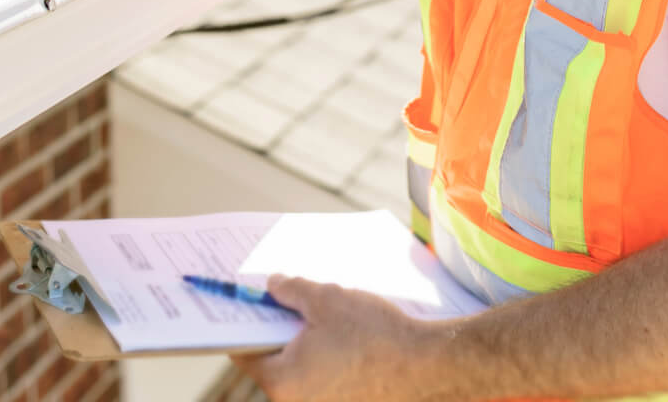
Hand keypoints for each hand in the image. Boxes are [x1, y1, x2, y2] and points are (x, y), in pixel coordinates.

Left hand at [232, 276, 449, 401]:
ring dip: (302, 341)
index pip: (245, 352)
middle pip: (273, 360)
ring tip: (314, 310)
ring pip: (300, 368)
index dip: (242, 323)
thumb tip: (272, 286)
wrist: (427, 365)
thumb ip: (289, 290)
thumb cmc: (372, 333)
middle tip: (278, 296)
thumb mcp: (324, 298)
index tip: (240, 303)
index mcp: (283, 382)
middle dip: (276, 327)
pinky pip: (323, 377)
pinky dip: (323, 355)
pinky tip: (337, 331)